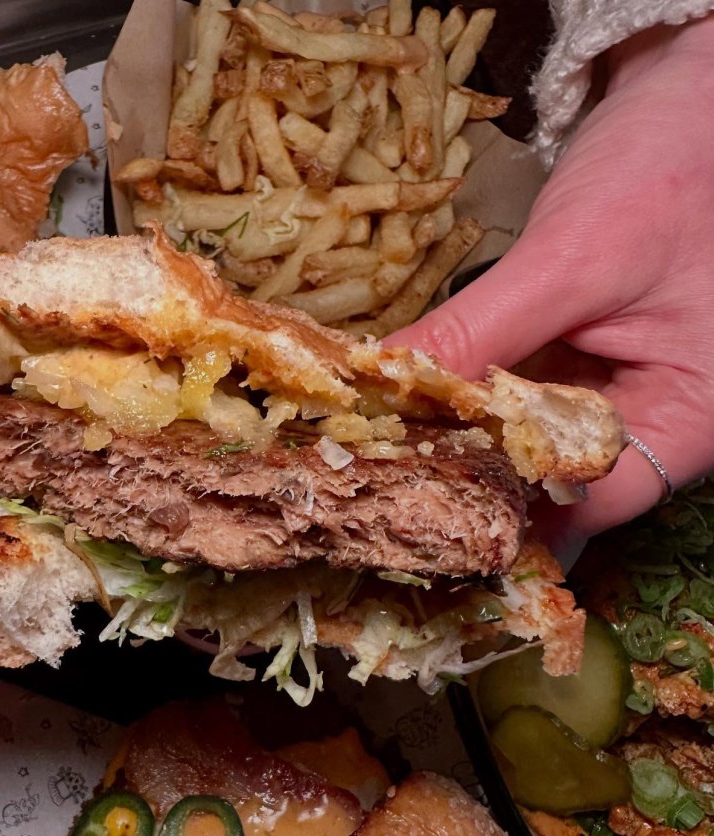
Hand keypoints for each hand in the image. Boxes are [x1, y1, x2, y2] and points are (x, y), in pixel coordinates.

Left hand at [386, 16, 713, 545]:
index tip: (414, 495)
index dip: (500, 507)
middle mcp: (651, 422)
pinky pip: (515, 395)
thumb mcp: (575, 258)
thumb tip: (384, 384)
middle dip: (469, 474)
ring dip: (458, 435)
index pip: (585, 505)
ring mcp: (612, 392)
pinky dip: (467, 394)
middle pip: (550, 481)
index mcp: (688, 422)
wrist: (692, 100)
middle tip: (380, 473)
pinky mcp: (577, 361)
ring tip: (381, 441)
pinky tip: (410, 397)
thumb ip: (481, 331)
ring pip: (525, 440)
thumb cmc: (671, 169)